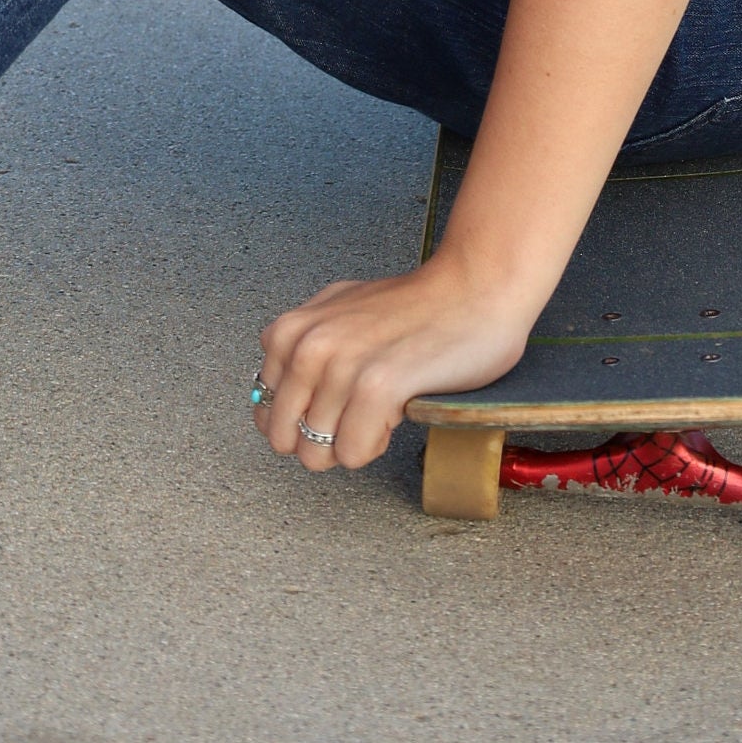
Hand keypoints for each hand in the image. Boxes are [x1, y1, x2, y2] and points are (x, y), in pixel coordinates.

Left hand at [253, 253, 534, 471]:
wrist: (475, 288)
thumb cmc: (415, 305)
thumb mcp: (339, 312)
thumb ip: (301, 346)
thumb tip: (270, 400)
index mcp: (289, 332)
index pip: (266, 414)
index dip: (306, 418)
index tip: (337, 402)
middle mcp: (306, 346)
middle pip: (286, 440)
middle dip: (323, 439)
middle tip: (360, 412)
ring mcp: (340, 366)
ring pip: (317, 453)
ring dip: (354, 441)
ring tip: (383, 405)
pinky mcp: (377, 387)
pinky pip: (353, 453)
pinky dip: (375, 444)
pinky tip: (397, 410)